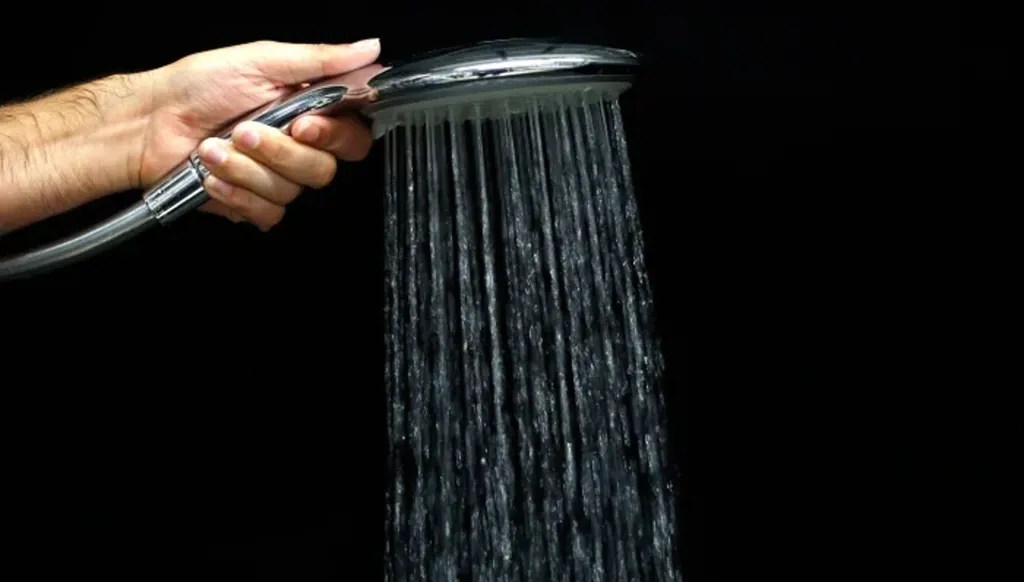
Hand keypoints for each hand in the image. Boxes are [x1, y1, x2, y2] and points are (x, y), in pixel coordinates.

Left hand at [139, 39, 379, 229]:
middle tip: (246, 131)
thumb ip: (321, 59)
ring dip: (247, 169)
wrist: (148, 123)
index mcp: (308, 110)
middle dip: (280, 152)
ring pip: (291, 192)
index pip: (353, 136)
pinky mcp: (252, 203)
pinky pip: (267, 212)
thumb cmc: (196, 86)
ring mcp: (275, 178)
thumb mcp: (261, 60)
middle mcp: (296, 147)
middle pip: (324, 170)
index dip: (335, 136)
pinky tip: (213, 176)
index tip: (305, 124)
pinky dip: (236, 192)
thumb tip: (369, 48)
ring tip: (215, 148)